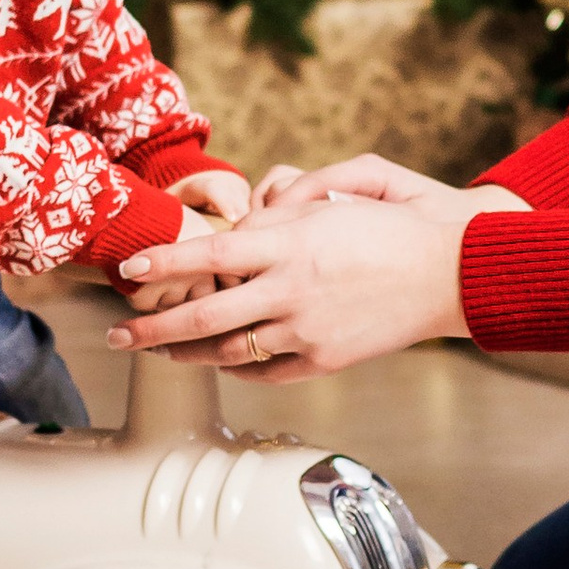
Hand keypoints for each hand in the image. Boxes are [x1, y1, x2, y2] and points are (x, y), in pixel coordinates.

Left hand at [109, 158, 527, 380]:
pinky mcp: (324, 360)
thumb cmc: (395, 227)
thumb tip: (243, 222)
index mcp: (293, 243)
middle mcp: (292, 290)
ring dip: (185, 352)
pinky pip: (264, 371)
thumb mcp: (338, 197)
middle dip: (151, 328)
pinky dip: (236, 367)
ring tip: (158, 350)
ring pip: (227, 351)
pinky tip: (218, 360)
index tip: (131, 268)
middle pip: (203, 315)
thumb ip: (284, 207)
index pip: (212, 252)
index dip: (166, 261)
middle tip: (117, 333)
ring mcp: (306, 332)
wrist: (451, 273)